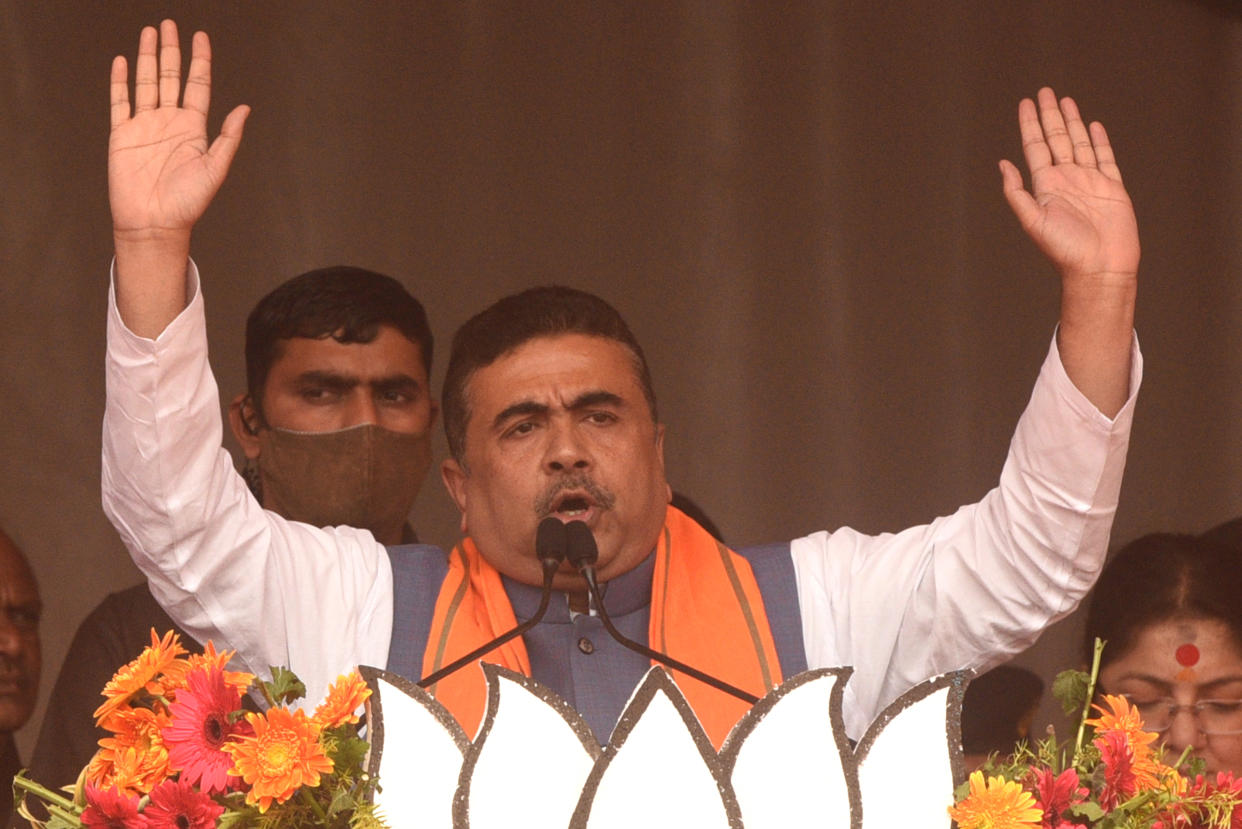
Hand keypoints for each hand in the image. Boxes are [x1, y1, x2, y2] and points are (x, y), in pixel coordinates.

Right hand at [109, 20, 248, 243]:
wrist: (155, 223)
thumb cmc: (188, 202)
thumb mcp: (216, 168)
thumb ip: (228, 138)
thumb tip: (244, 108)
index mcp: (194, 128)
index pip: (197, 85)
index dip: (199, 60)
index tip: (201, 36)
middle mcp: (170, 122)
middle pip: (171, 77)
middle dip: (171, 50)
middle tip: (170, 24)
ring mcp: (145, 126)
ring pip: (146, 83)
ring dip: (148, 58)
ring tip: (149, 33)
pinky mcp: (123, 135)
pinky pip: (120, 102)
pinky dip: (120, 81)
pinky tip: (122, 62)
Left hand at [1000, 88, 1136, 417]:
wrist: (1099, 267)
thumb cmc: (1065, 249)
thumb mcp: (1033, 221)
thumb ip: (1017, 193)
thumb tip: (1002, 165)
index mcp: (1046, 185)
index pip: (1035, 146)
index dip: (1030, 124)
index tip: (1026, 102)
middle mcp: (1066, 180)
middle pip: (1057, 138)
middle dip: (1050, 115)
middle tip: (1044, 91)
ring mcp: (1090, 181)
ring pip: (1080, 143)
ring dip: (1073, 122)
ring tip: (1066, 101)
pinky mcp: (1112, 187)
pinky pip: (1105, 158)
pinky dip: (1099, 141)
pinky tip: (1093, 126)